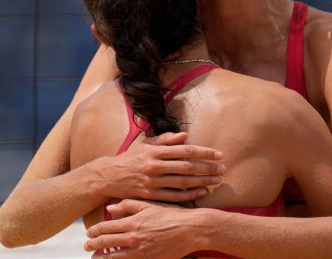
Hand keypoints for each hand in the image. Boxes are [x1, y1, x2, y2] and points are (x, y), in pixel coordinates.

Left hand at [86, 199, 201, 258]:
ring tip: (94, 258)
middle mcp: (133, 237)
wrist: (190, 229)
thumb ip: (128, 205)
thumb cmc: (171, 214)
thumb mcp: (149, 205)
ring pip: (113, 258)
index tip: (88, 233)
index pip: (106, 228)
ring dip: (101, 258)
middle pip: (106, 243)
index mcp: (132, 222)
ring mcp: (140, 251)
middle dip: (93, 245)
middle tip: (86, 247)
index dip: (94, 231)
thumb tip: (109, 208)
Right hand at [92, 132, 224, 202]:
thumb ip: (166, 140)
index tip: (219, 155)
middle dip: (207, 168)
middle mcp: (154, 166)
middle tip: (223, 169)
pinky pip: (174, 196)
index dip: (204, 153)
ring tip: (217, 180)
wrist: (108, 177)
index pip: (185, 151)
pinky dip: (190, 194)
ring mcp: (152, 182)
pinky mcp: (150, 195)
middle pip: (187, 167)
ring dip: (202, 182)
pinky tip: (202, 191)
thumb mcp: (146, 145)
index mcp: (155, 151)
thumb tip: (185, 136)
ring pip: (183, 183)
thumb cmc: (131, 158)